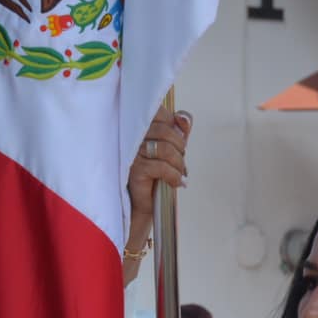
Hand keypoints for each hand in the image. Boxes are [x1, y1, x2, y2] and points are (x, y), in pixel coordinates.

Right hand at [125, 106, 190, 257]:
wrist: (142, 205)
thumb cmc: (155, 174)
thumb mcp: (170, 148)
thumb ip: (179, 129)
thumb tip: (184, 117)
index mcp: (138, 126)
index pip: (161, 113)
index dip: (175, 125)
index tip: (178, 142)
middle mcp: (132, 136)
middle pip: (167, 131)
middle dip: (180, 148)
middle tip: (179, 161)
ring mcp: (132, 153)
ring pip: (167, 149)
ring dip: (179, 164)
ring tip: (179, 173)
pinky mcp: (135, 170)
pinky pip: (163, 167)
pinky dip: (175, 176)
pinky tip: (176, 183)